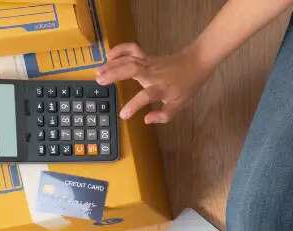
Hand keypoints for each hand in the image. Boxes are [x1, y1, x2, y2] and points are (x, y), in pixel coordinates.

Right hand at [95, 43, 212, 123]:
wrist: (195, 64)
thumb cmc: (186, 87)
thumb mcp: (179, 105)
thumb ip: (163, 116)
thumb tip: (146, 120)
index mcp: (161, 89)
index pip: (146, 97)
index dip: (134, 106)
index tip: (123, 115)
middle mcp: (153, 74)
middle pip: (132, 70)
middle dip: (115, 73)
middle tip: (99, 81)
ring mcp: (149, 63)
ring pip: (129, 59)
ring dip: (112, 64)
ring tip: (98, 72)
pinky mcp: (147, 56)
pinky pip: (132, 49)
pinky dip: (120, 49)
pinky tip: (109, 56)